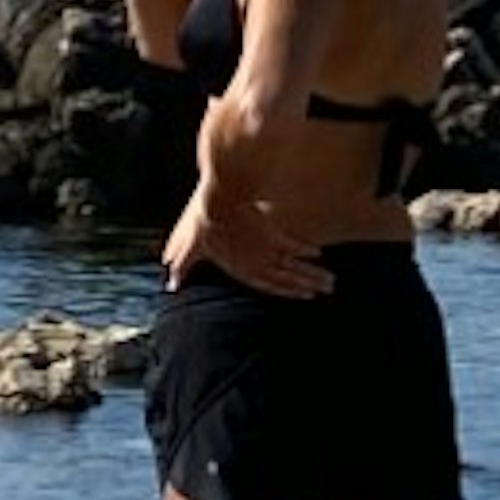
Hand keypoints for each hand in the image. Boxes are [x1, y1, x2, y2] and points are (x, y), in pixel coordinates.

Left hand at [163, 193, 331, 298]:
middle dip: (307, 285)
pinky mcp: (271, 231)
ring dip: (312, 274)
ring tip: (329, 280)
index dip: (288, 292)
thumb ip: (184, 265)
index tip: (306, 296)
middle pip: (287, 278)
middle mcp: (256, 262)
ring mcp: (265, 248)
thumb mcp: (191, 246)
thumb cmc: (204, 223)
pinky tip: (317, 253)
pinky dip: (304, 249)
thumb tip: (170, 283)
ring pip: (294, 266)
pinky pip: (291, 244)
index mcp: (241, 267)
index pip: (269, 285)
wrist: (219, 202)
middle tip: (327, 290)